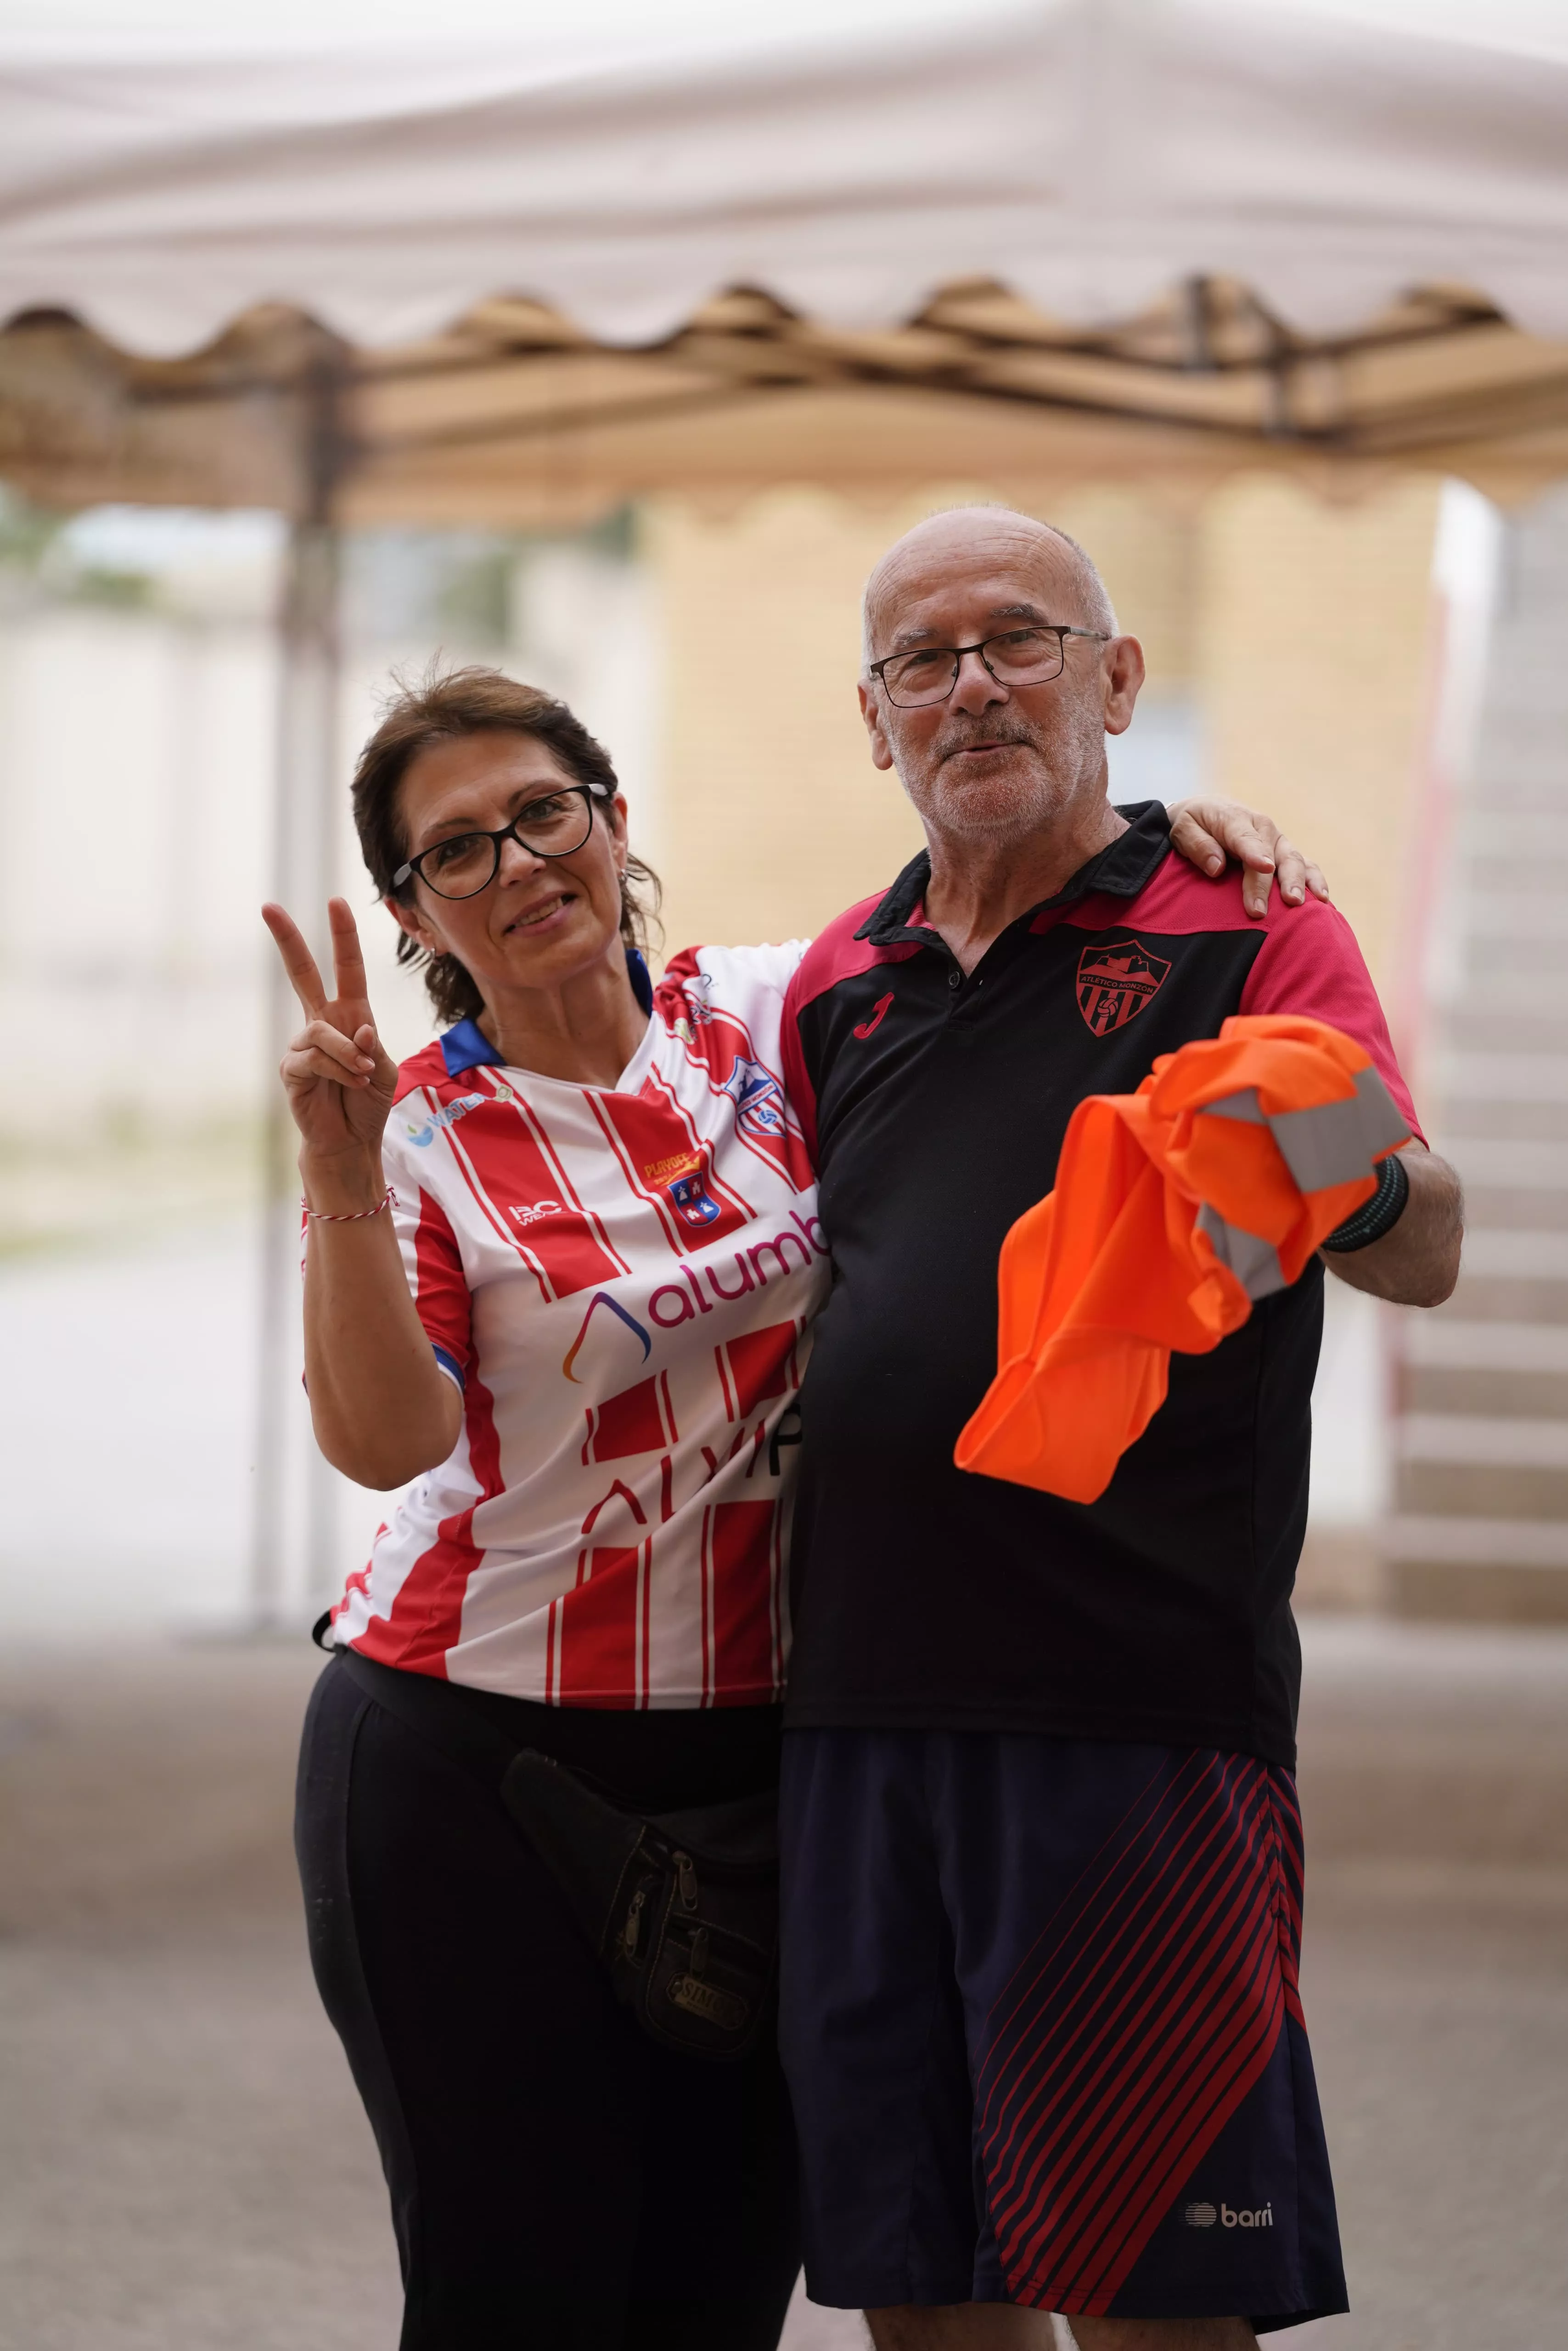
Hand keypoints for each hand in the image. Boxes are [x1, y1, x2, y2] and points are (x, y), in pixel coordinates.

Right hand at [262, 896, 398, 1172]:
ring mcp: (303, 1044)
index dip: (342, 936)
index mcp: (349, 1014)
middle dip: (287, 939)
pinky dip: (339, 1071)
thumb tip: (356, 1028)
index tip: (336, 902)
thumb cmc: (368, 1101)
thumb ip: (372, 1044)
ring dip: (349, 1055)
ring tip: (361, 1076)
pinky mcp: (291, 1068)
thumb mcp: (384, 1068)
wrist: (352, 1140)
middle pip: (302, 973)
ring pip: (322, 1031)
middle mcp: (322, 1022)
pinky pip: (314, 1057)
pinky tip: (349, 1084)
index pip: (345, 968)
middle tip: (269, 906)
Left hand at [1167, 797, 1329, 919]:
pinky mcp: (1285, 854)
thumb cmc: (1193, 825)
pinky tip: (1322, 900)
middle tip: (1259, 911)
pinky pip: (1306, 866)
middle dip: (1268, 884)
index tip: (1263, 867)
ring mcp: (1277, 842)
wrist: (1207, 813)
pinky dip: (1315, 881)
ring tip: (1297, 904)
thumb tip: (1216, 867)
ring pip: (1294, 860)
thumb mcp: (1183, 829)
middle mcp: (1263, 829)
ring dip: (1298, 882)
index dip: (1255, 853)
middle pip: (1271, 856)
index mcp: (1235, 819)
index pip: (1245, 838)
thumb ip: (1198, 845)